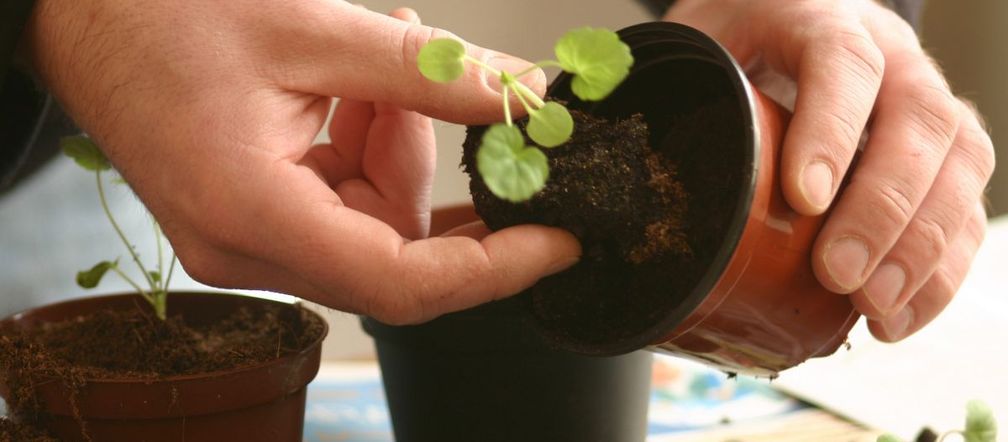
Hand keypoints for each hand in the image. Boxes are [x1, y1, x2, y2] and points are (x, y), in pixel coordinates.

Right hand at [26, 2, 579, 323]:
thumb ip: (429, 74)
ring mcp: (247, 239)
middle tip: (434, 85)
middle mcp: (246, 249)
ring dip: (396, 147)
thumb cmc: (164, 13)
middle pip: (395, 247)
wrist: (83, 15)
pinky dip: (366, 148)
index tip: (558, 240)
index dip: (496, 267)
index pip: (404, 282)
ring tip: (376, 71)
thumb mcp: (314, 30)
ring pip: (373, 222)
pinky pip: (341, 202)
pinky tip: (356, 92)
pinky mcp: (253, 218)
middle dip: (430, 168)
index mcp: (251, 214)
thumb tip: (526, 99)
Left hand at [664, 0, 994, 340]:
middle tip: (841, 277)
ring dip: (924, 247)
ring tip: (876, 310)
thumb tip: (586, 140)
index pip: (843, 62)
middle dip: (885, 210)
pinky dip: (941, 266)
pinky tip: (900, 312)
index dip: (831, 129)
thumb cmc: (734, 40)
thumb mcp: (693, 47)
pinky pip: (964, 203)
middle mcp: (889, 54)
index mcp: (819, 18)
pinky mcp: (941, 148)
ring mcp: (922, 98)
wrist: (781, 19)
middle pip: (919, 121)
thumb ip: (659, 86)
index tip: (804, 199)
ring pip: (958, 166)